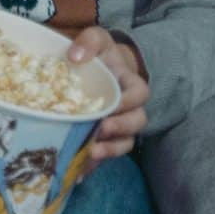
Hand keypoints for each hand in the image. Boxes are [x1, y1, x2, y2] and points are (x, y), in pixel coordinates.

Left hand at [67, 27, 148, 170]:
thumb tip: (74, 56)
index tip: (111, 105)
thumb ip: (89, 41)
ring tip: (91, 154)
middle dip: (121, 129)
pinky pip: (104, 155)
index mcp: (130, 83)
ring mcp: (118, 126)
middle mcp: (129, 107)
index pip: (140, 94)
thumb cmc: (98, 54)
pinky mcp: (104, 139)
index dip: (129, 102)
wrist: (94, 68)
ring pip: (124, 143)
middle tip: (100, 131)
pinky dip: (92, 165)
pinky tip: (76, 174)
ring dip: (110, 150)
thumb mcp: (97, 39)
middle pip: (137, 122)